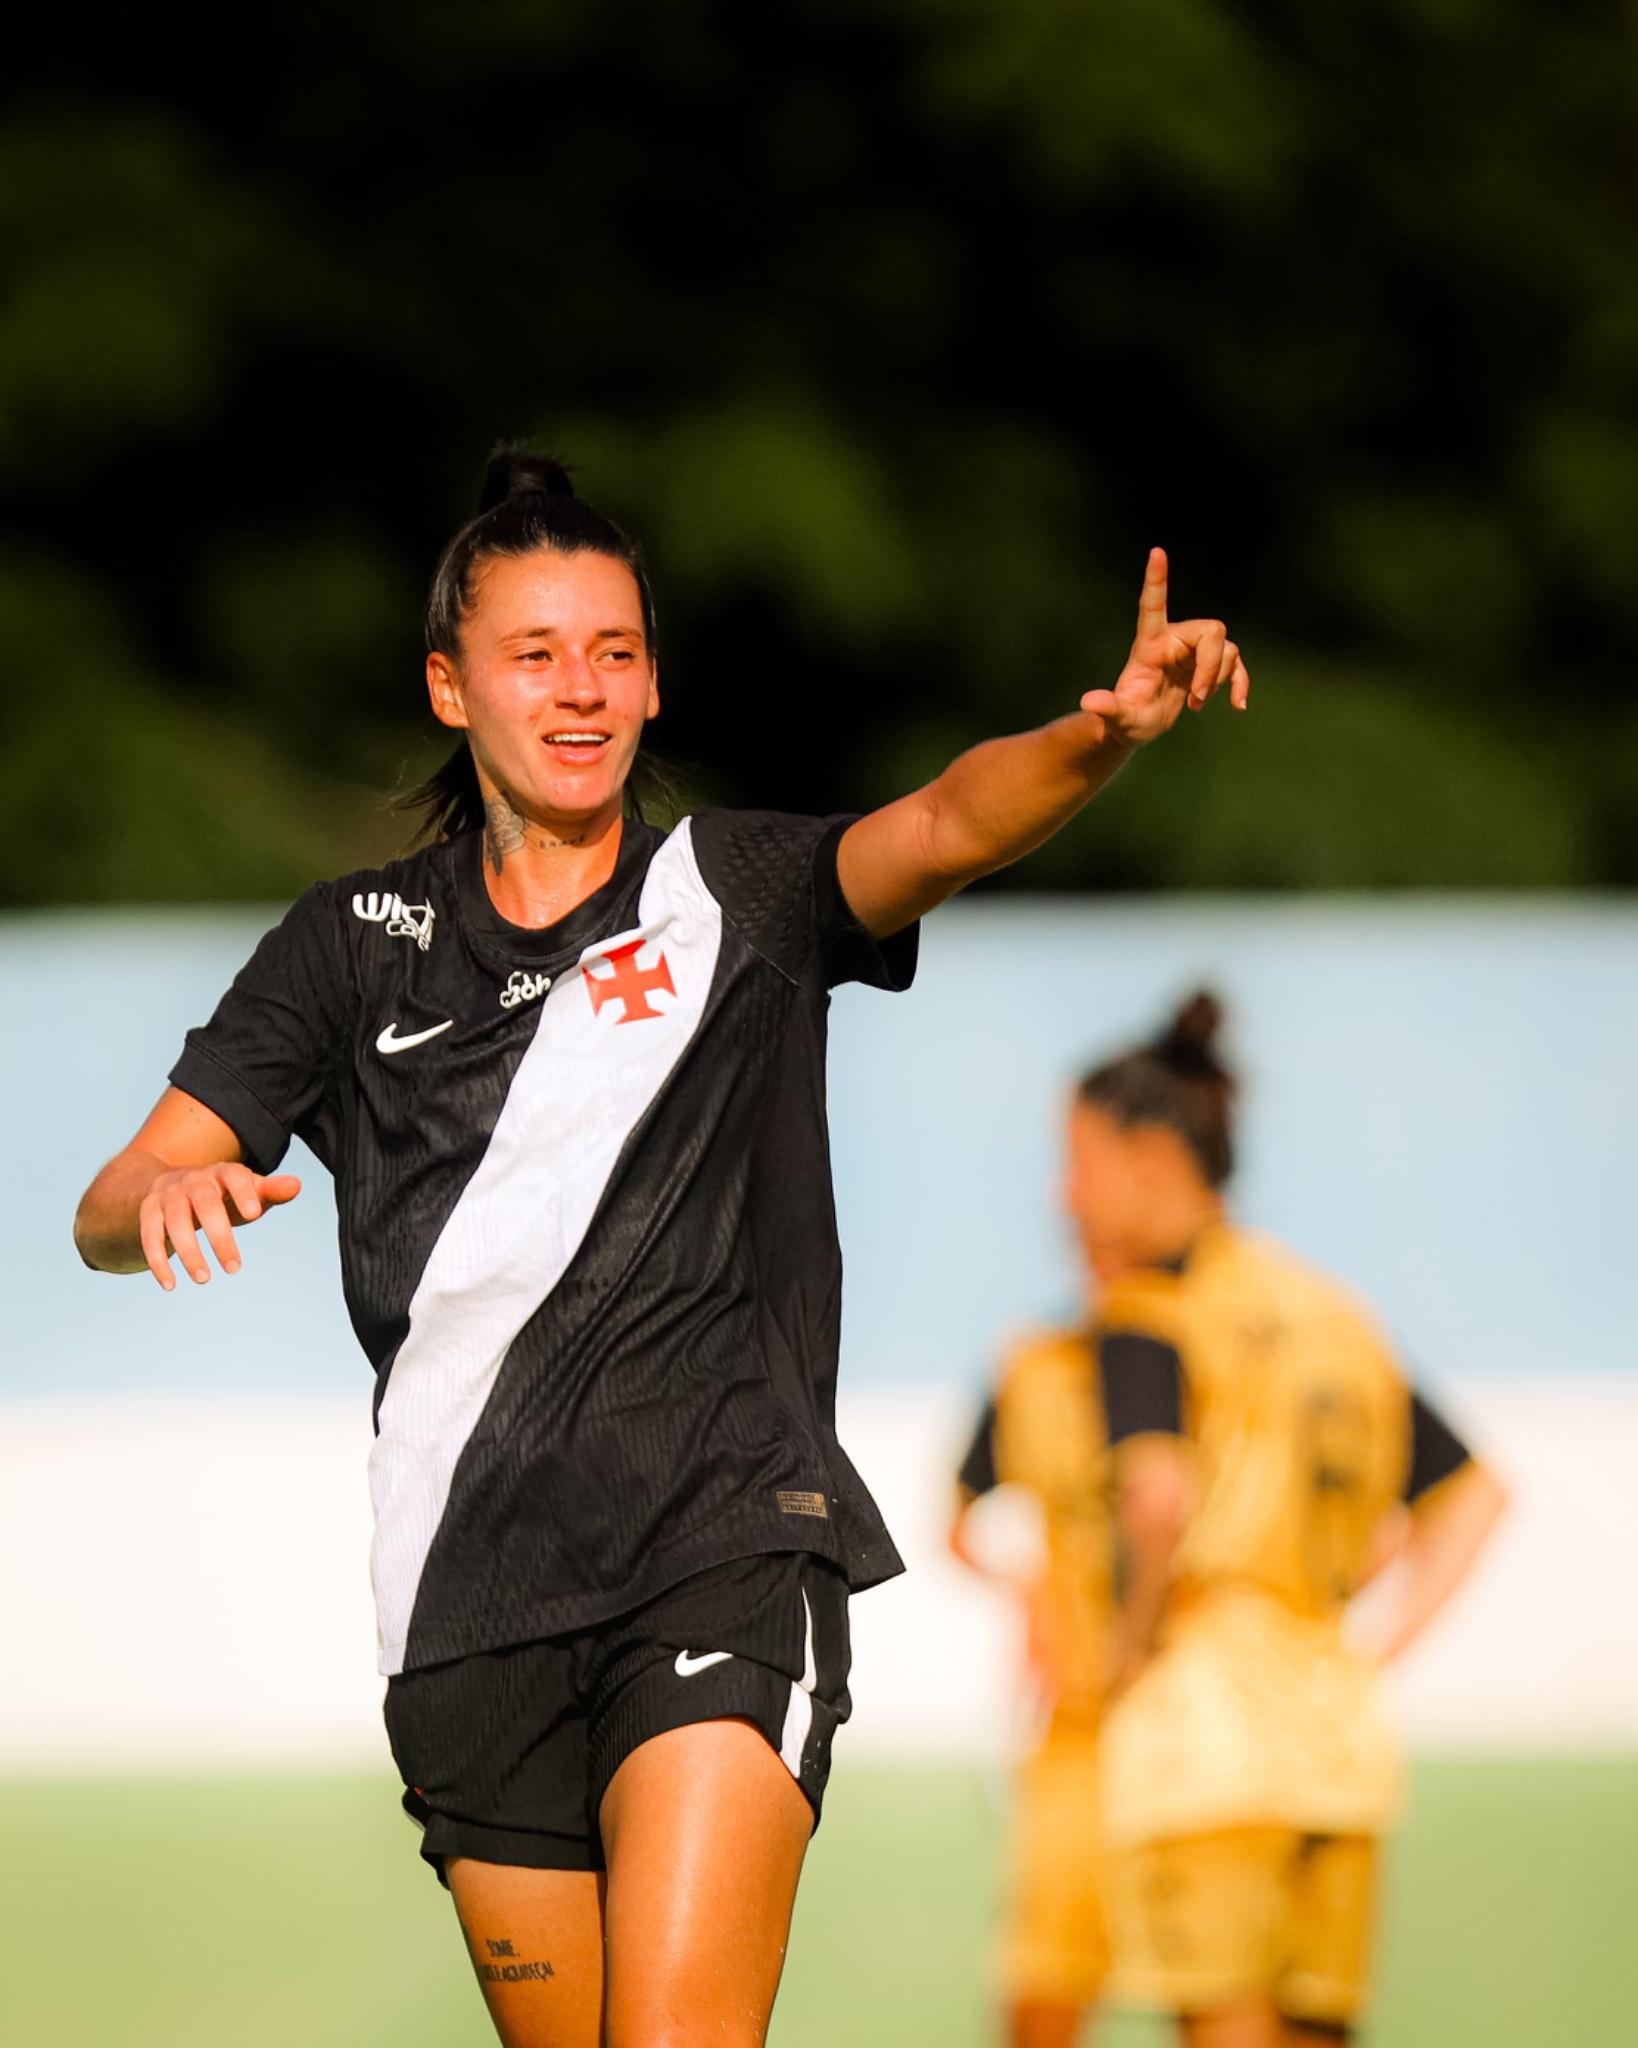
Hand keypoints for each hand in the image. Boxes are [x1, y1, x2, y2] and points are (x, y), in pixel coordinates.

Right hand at [139, 1163, 301, 1289]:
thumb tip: (296, 1185)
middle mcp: (193, 1179)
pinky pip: (149, 1235)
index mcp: (222, 1172)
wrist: (172, 1183)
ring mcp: (167, 1194)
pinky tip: (170, 1284)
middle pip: (205, 1204)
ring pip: (174, 1221)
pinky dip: (158, 1261)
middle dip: (220, 1236)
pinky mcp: (148, 1210)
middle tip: (234, 1268)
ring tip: (204, 1279)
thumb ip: (270, 1191)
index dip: (244, 1192)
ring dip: (188, 1252)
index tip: (254, 1214)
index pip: (235, 1176)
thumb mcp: (246, 1191)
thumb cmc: (222, 1193)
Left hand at [1080, 548, 1249, 745]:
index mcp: (1149, 645)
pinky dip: (1240, 684)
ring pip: (1227, 649)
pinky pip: (1236, 665)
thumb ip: (1108, 709)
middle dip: (1211, 666)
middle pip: (1211, 631)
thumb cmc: (1125, 721)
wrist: (1139, 726)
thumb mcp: (1117, 718)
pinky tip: (1238, 706)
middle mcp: (1173, 640)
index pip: (1152, 606)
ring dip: (1218, 680)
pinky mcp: (1208, 668)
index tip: (1156, 551)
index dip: (1156, 580)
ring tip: (1195, 705)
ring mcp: (1193, 653)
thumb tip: (1089, 702)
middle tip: (1197, 699)